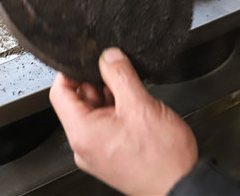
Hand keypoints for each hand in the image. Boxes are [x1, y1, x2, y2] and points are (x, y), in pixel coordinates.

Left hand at [49, 48, 197, 194]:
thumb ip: (121, 74)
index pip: (59, 92)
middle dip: (96, 85)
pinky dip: (115, 114)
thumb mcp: (140, 105)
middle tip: (118, 78)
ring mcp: (96, 154)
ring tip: (132, 98)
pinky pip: (103, 128)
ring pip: (92, 114)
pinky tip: (135, 112)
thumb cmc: (162, 157)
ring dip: (108, 99)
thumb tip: (109, 56)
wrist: (181, 186)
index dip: (70, 72)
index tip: (85, 61)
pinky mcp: (109, 157)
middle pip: (77, 102)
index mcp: (82, 133)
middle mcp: (83, 146)